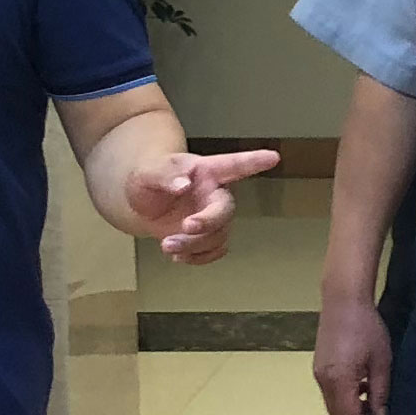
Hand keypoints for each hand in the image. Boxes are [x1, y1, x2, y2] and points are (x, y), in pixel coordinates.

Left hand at [123, 145, 279, 261]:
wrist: (141, 201)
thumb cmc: (148, 177)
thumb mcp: (148, 172)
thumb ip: (165, 176)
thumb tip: (183, 184)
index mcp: (205, 171)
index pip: (233, 164)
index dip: (254, 161)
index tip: (273, 157)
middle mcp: (214, 193)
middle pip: (226, 209)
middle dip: (209, 221)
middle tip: (186, 226)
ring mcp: (212, 216)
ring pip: (217, 235)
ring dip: (194, 245)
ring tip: (166, 245)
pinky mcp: (206, 236)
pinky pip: (214, 250)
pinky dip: (198, 257)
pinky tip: (178, 255)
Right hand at [315, 295, 394, 414]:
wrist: (344, 300)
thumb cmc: (367, 327)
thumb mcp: (381, 362)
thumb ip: (380, 392)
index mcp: (340, 380)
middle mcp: (324, 380)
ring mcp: (319, 372)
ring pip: (333, 404)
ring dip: (350, 410)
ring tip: (372, 405)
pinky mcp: (319, 365)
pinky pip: (330, 391)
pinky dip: (344, 397)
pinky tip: (362, 388)